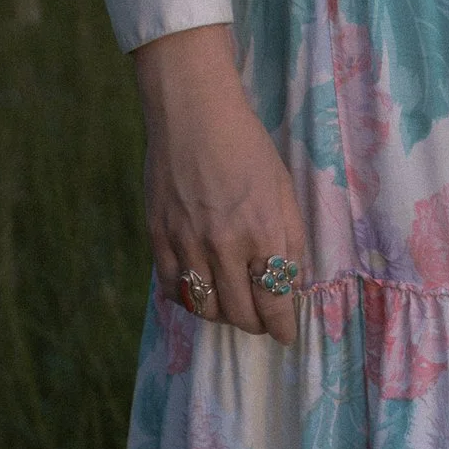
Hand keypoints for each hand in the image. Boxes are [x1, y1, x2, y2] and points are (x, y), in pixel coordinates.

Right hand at [131, 23, 307, 345]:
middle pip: (239, 313)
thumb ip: (289, 238)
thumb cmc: (247, 146)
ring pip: (205, 308)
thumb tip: (289, 281)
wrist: (192, 113)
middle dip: (256, 325)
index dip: (282, 326)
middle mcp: (224, 244)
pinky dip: (189, 299)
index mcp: (262, 231)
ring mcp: (186, 243)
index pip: (274, 300)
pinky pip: (173, 288)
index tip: (286, 335)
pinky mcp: (158, 237)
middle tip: (262, 321)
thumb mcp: (284, 189)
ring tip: (233, 307)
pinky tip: (200, 291)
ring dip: (223, 316)